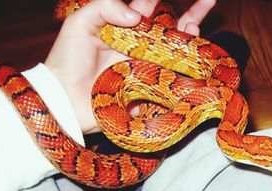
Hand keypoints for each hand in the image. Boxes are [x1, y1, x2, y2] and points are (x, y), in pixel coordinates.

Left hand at [45, 0, 215, 133]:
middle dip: (190, 16)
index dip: (161, 0)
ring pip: (173, 54)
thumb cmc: (67, 60)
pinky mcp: (146, 90)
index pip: (148, 8)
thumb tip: (137, 14)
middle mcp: (136, 48)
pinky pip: (169, 80)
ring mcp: (143, 68)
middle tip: (208, 2)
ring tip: (195, 29)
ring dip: (188, 40)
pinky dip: (185, 73)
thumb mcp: (79, 24)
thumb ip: (105, 7)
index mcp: (122, 29)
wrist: (63, 99)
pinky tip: (195, 63)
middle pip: (168, 30)